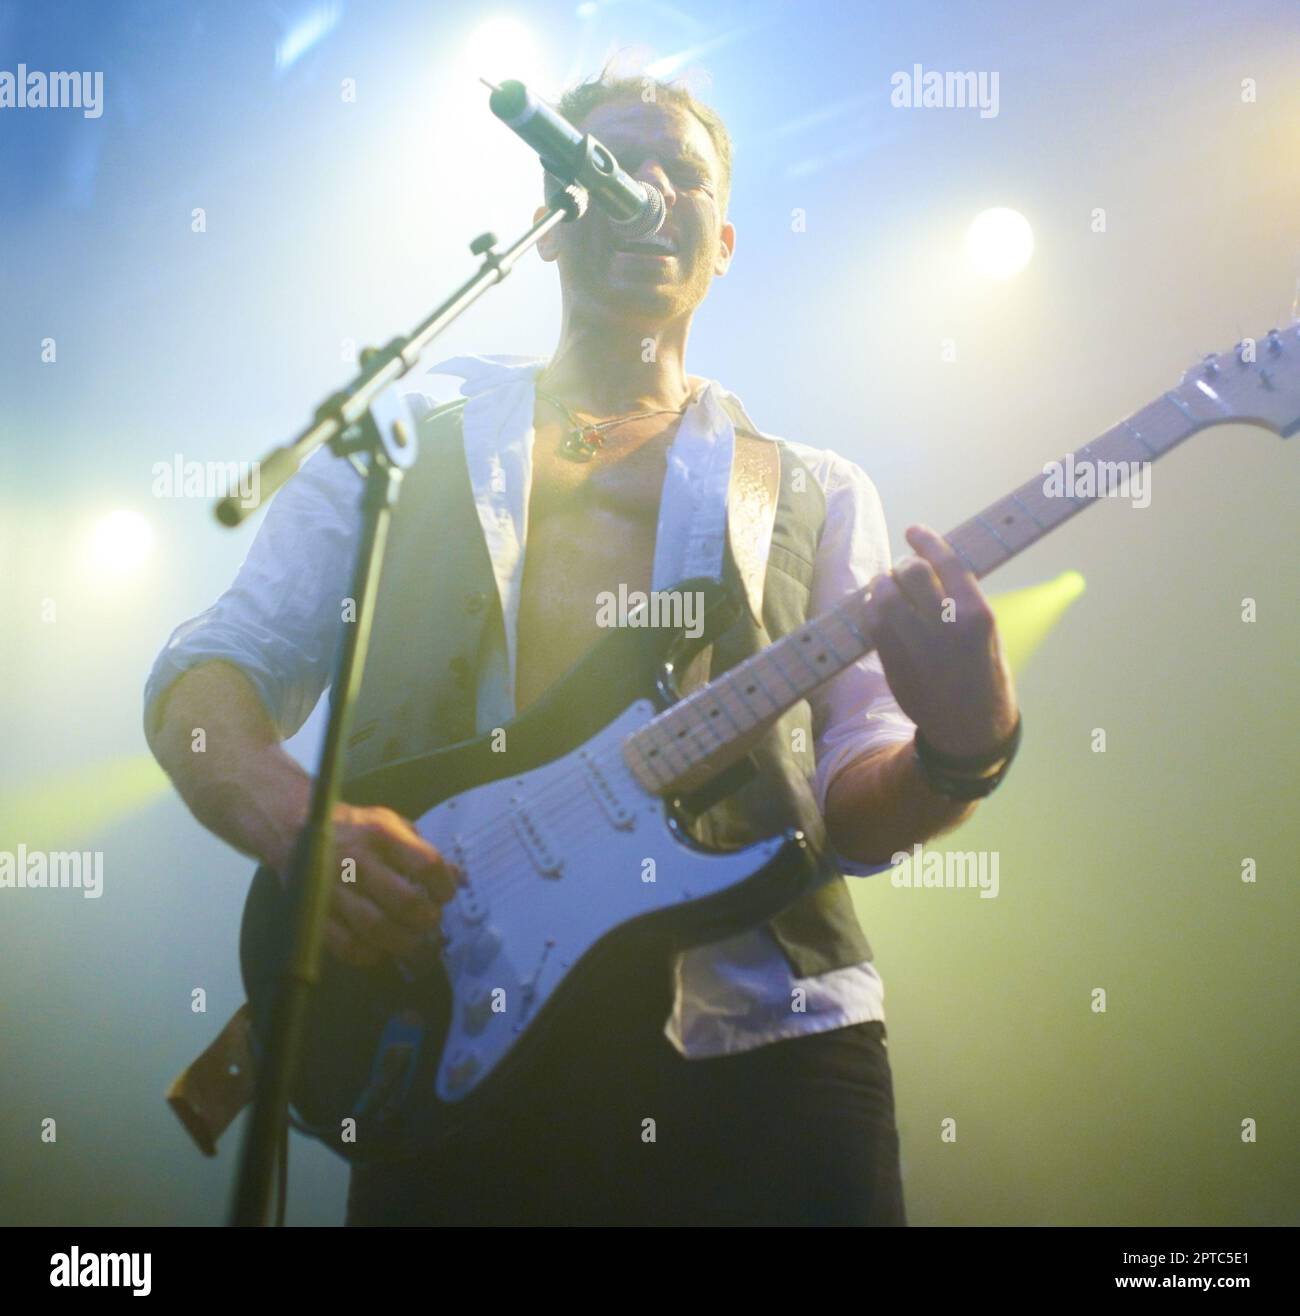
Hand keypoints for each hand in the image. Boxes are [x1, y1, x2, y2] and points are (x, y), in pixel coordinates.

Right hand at [274, 803, 458, 968]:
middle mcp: (357, 859)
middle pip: (403, 900)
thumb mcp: (389, 824)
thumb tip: (457, 877)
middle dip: (425, 919)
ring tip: (414, 944)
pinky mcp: (315, 911)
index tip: (446, 895)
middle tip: (431, 923)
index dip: (443, 885)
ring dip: (402, 942)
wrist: (291, 825)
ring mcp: (333, 887)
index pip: (425, 863)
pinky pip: (344, 943)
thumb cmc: (353, 828)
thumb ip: (421, 850)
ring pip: (374, 926)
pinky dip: (367, 954)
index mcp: (381, 833)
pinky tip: (379, 950)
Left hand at [862, 525, 1018, 760]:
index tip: (914, 531)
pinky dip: (871, 607)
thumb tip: (932, 567)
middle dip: (903, 565)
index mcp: (977, 614)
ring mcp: (915, 642)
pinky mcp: (891, 658)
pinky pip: (872, 619)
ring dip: (882, 584)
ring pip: (884, 593)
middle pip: (910, 571)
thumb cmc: (984, 674)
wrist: (968, 727)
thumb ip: (963, 600)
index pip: (946, 561)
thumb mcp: (989, 633)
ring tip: (887, 588)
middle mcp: (946, 624)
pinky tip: (878, 608)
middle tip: (903, 571)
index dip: (926, 541)